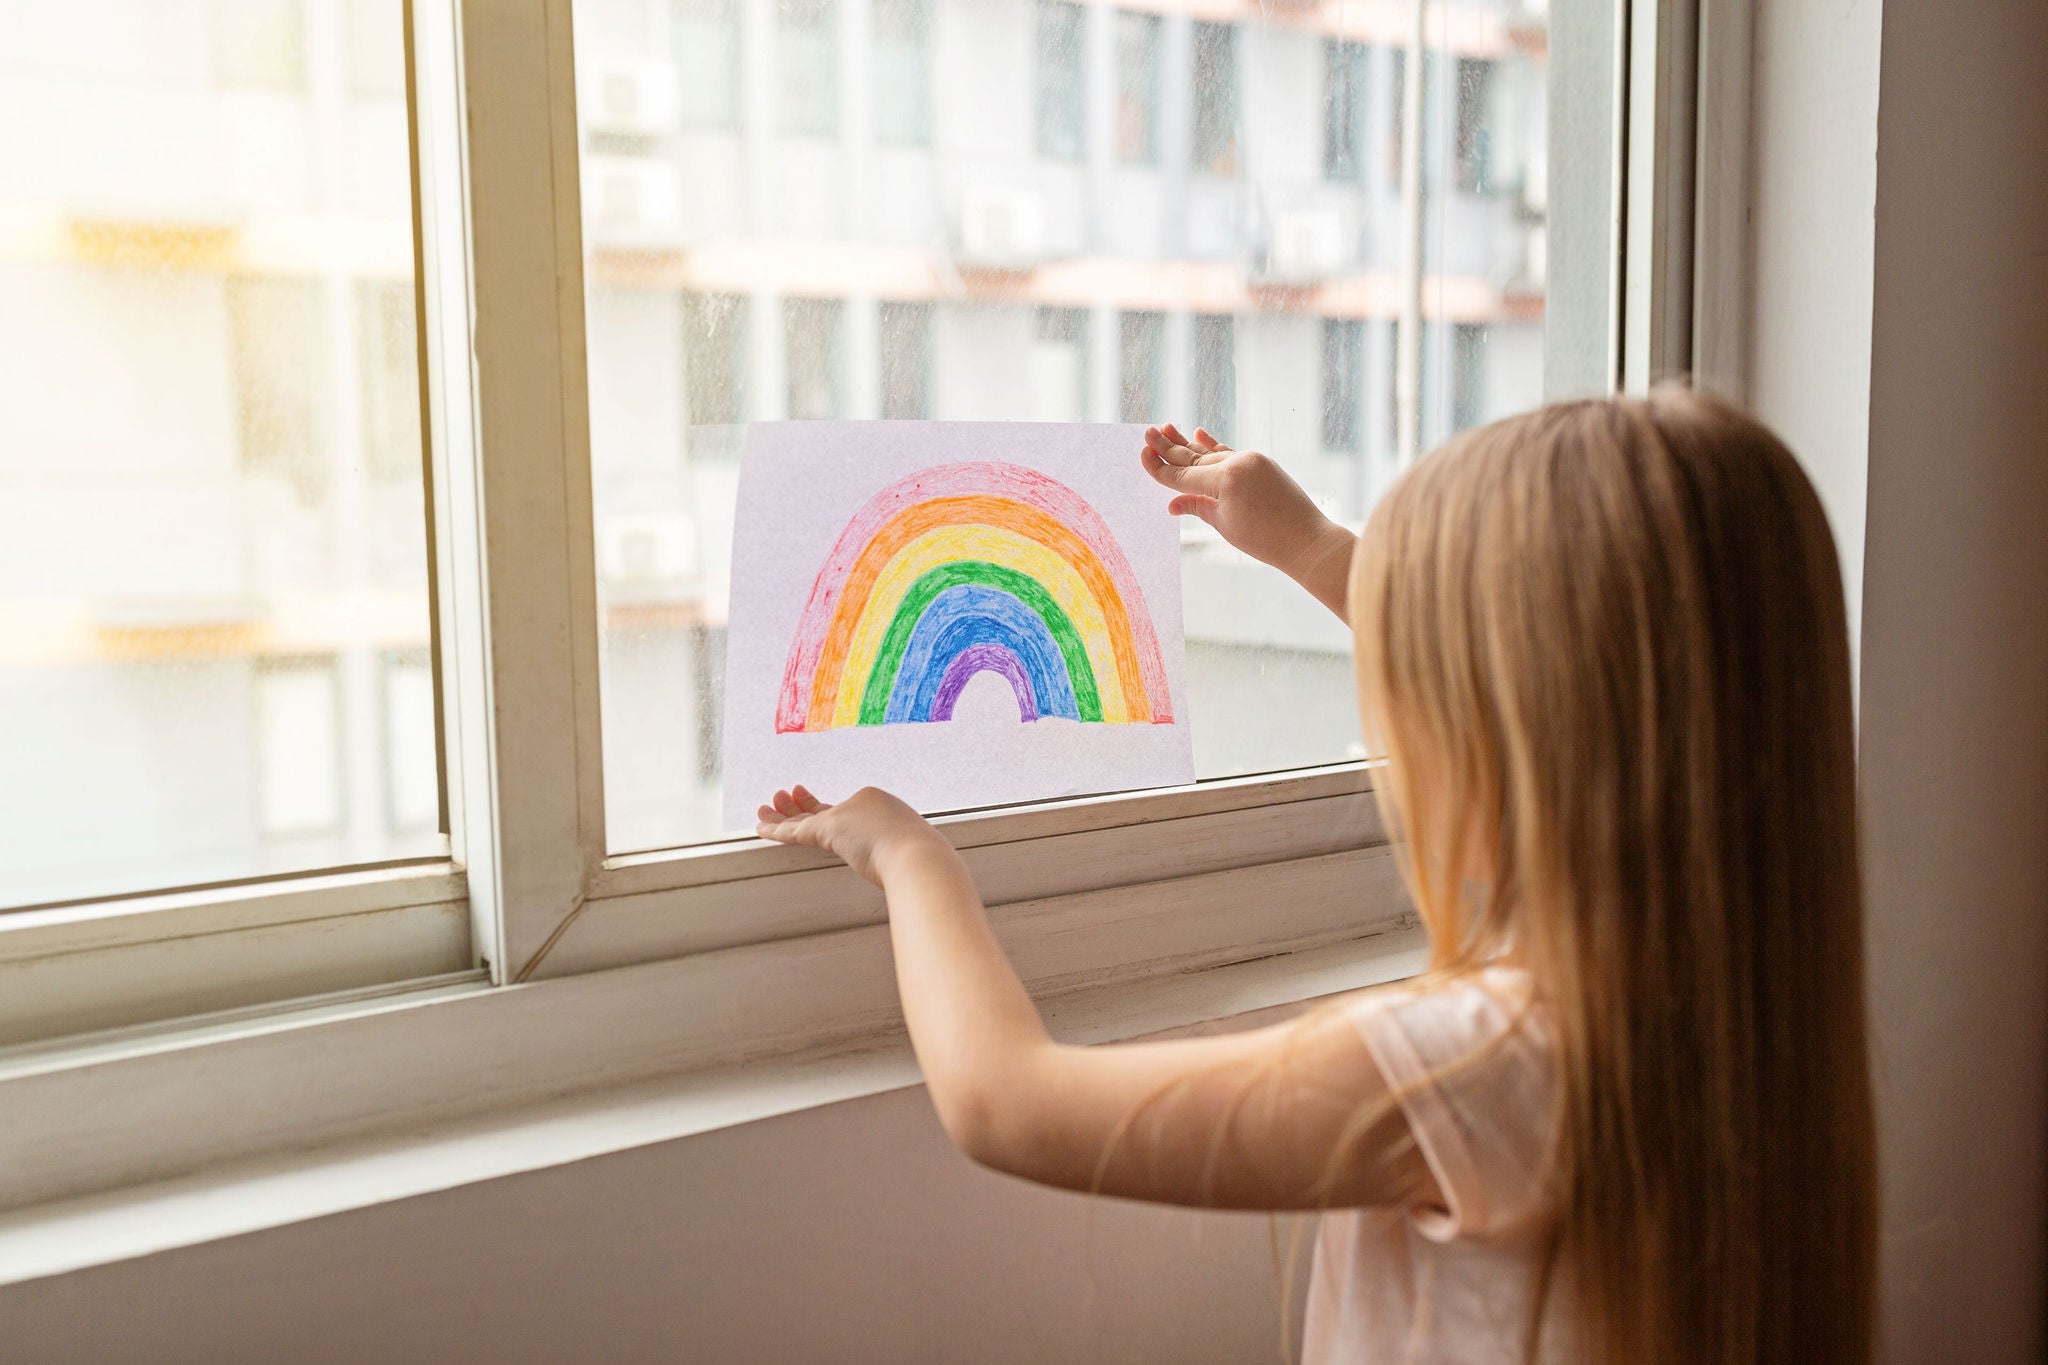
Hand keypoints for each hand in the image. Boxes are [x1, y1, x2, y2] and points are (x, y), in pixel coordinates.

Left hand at [755, 784, 947, 884]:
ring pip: (806, 815)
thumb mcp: (912, 851)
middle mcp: (863, 803)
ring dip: (782, 811)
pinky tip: (759, 826)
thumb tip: (896, 873)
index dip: (828, 810)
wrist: (921, 857)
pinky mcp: (831, 826)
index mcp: (882, 805)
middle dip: (802, 804)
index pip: (846, 811)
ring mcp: (848, 813)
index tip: (813, 809)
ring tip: (765, 806)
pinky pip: (795, 830)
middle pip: (824, 808)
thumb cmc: (922, 861)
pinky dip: (775, 828)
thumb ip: (898, 853)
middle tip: (785, 796)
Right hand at [1140, 423, 1357, 618]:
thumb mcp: (1225, 525)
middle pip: (1194, 457)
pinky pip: (1231, 453)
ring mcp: (1251, 460)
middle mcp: (1237, 463)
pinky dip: (1214, 446)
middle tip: (1149, 432)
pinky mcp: (1261, 463)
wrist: (1307, 540)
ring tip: (1168, 427)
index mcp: (1225, 480)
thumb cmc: (1265, 540)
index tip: (1143, 454)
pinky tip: (1200, 434)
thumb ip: (1198, 506)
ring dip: (1189, 443)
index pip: (1183, 474)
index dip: (1160, 467)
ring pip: (1211, 453)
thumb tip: (1173, 503)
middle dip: (1170, 447)